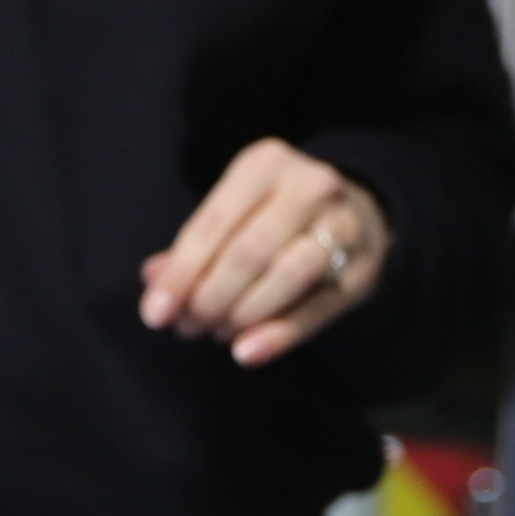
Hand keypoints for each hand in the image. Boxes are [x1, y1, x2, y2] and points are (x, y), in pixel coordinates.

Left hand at [140, 137, 388, 367]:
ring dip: (242, 314)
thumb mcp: (234, 212)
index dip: (180, 273)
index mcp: (266, 163)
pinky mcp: (361, 270)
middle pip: (249, 251)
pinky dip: (279, 335)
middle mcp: (310, 186)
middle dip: (209, 297)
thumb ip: (194, 246)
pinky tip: (247, 352)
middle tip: (188, 327)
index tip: (154, 314)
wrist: (357, 213)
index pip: (213, 222)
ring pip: (287, 274)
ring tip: (217, 332)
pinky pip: (317, 308)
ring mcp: (343, 226)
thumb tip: (153, 279)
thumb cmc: (274, 215)